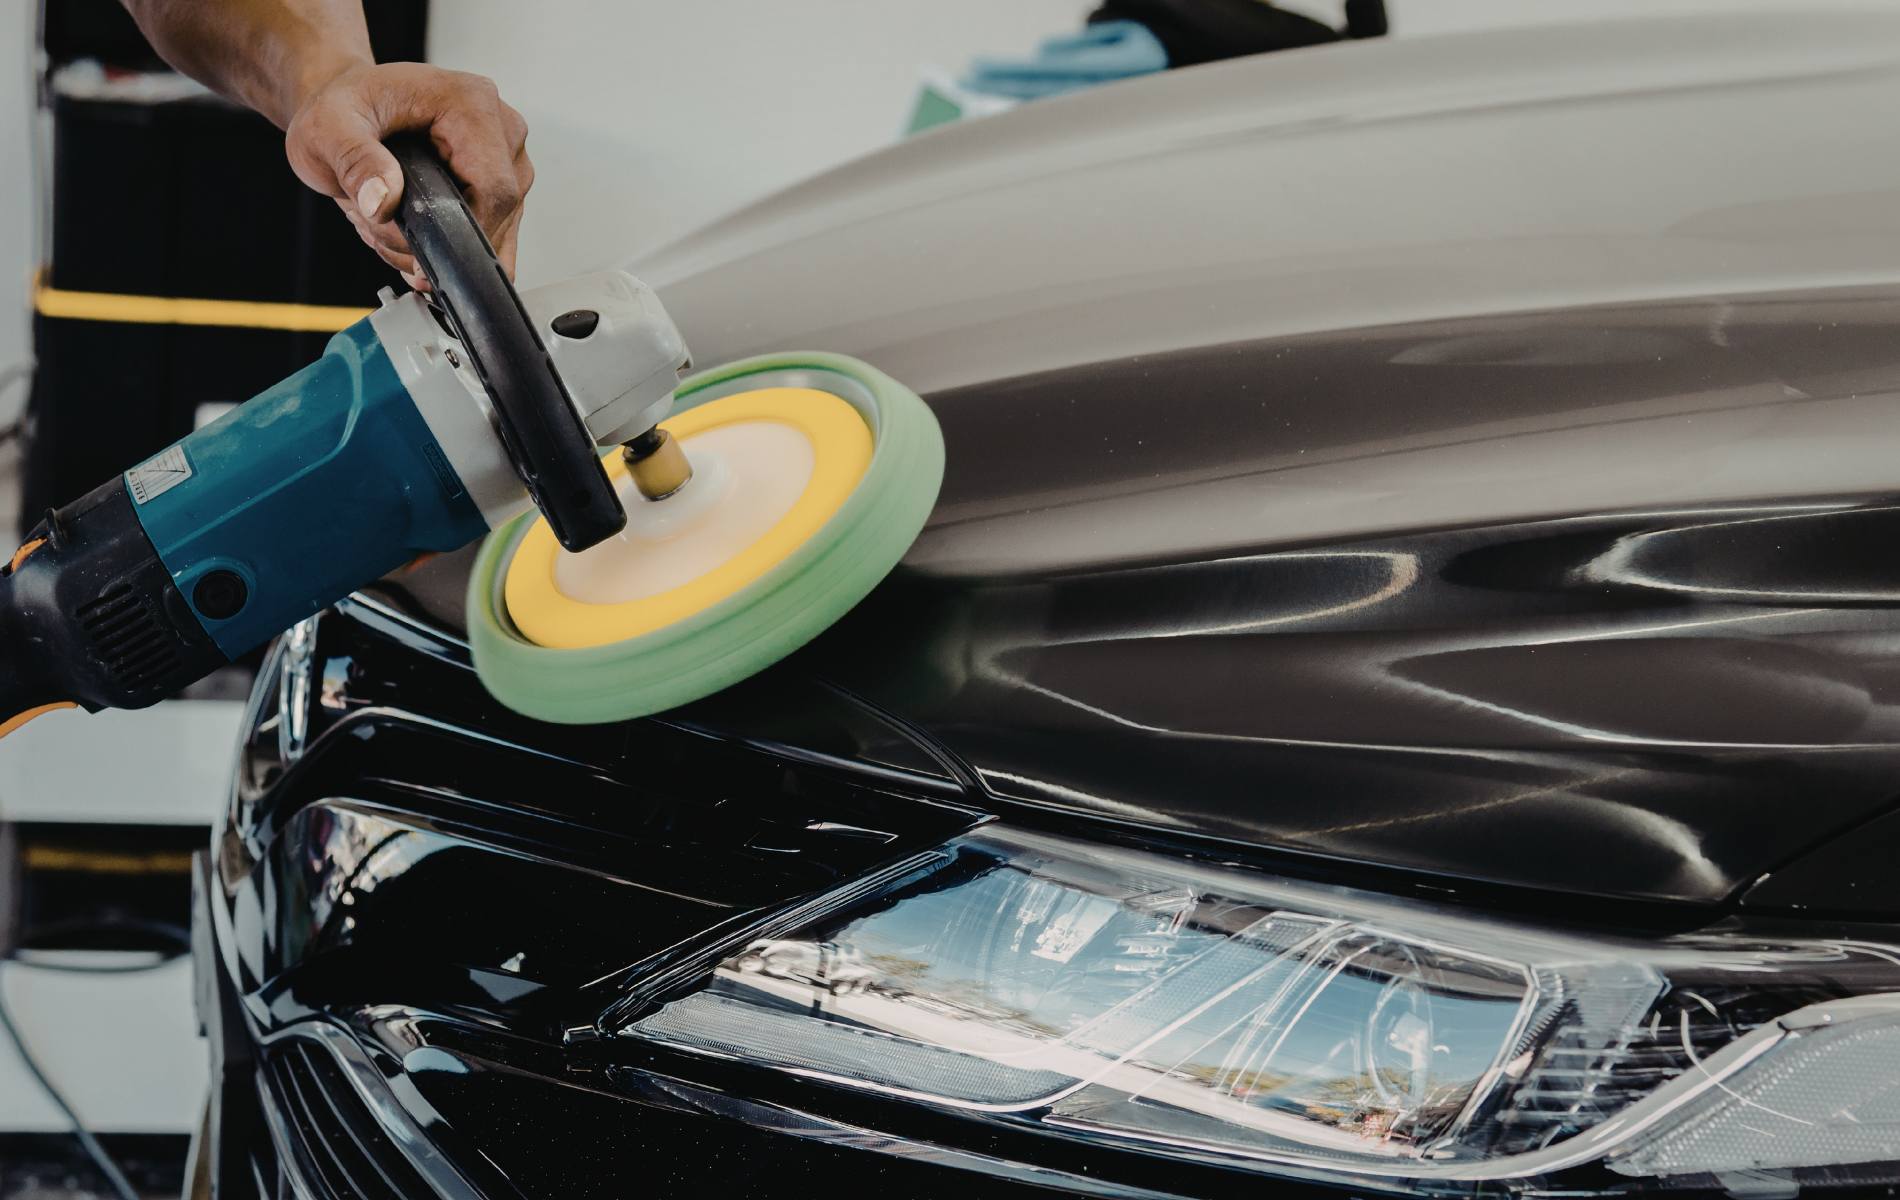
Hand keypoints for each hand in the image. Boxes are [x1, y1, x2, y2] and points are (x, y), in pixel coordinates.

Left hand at [284, 62, 532, 289]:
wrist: (348, 101)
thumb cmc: (346, 105)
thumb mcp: (329, 127)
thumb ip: (356, 161)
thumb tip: (384, 201)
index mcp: (472, 103)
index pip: (494, 189)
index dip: (461, 232)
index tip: (420, 252)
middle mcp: (502, 128)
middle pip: (497, 214)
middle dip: (440, 240)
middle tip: (379, 229)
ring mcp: (507, 157)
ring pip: (496, 229)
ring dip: (441, 243)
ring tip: (388, 224)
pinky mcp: (503, 180)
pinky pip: (494, 230)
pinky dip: (453, 243)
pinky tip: (414, 232)